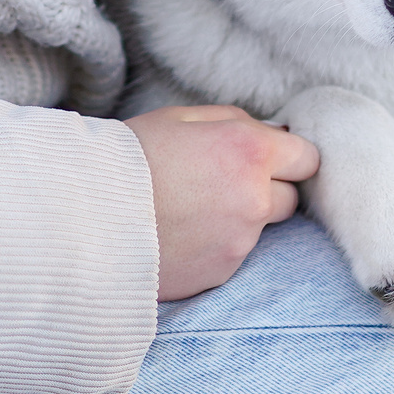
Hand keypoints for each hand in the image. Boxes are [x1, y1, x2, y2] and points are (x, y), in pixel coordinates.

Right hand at [121, 105, 319, 300]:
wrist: (85, 220)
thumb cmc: (129, 159)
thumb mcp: (181, 118)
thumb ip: (235, 122)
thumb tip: (271, 133)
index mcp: (250, 152)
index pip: (307, 157)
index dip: (289, 156)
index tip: (270, 158)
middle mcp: (255, 200)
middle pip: (291, 197)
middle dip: (269, 189)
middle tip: (224, 182)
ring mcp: (240, 242)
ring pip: (259, 228)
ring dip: (239, 219)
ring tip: (190, 209)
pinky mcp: (220, 274)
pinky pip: (231, 255)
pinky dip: (215, 246)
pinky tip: (180, 235)